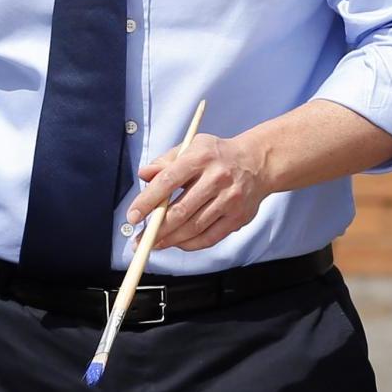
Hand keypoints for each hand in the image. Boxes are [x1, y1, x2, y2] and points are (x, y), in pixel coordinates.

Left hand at [122, 132, 270, 252]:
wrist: (258, 163)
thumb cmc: (217, 156)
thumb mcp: (191, 148)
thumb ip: (165, 162)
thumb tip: (144, 175)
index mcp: (200, 157)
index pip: (168, 181)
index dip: (147, 201)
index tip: (133, 216)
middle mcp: (217, 178)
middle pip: (181, 211)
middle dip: (156, 229)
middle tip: (139, 239)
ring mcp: (230, 200)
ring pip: (194, 227)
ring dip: (170, 240)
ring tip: (153, 243)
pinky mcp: (238, 217)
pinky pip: (210, 237)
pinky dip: (190, 244)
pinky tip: (177, 243)